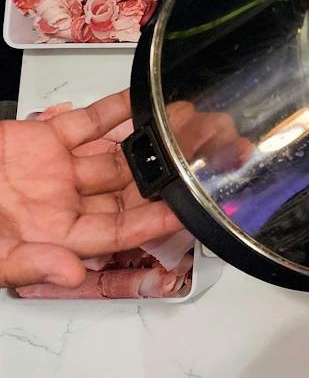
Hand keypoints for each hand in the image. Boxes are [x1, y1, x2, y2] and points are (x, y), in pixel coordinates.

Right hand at [0, 90, 181, 289]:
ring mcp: (56, 170)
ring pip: (117, 155)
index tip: (188, 210)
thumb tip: (72, 274)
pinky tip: (149, 103)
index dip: (152, 221)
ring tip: (196, 125)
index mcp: (53, 238)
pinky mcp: (44, 138)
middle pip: (127, 191)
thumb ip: (29, 263)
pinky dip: (118, 111)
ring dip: (154, 141)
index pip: (116, 231)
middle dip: (168, 177)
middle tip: (210, 160)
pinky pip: (90, 123)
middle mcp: (63, 204)